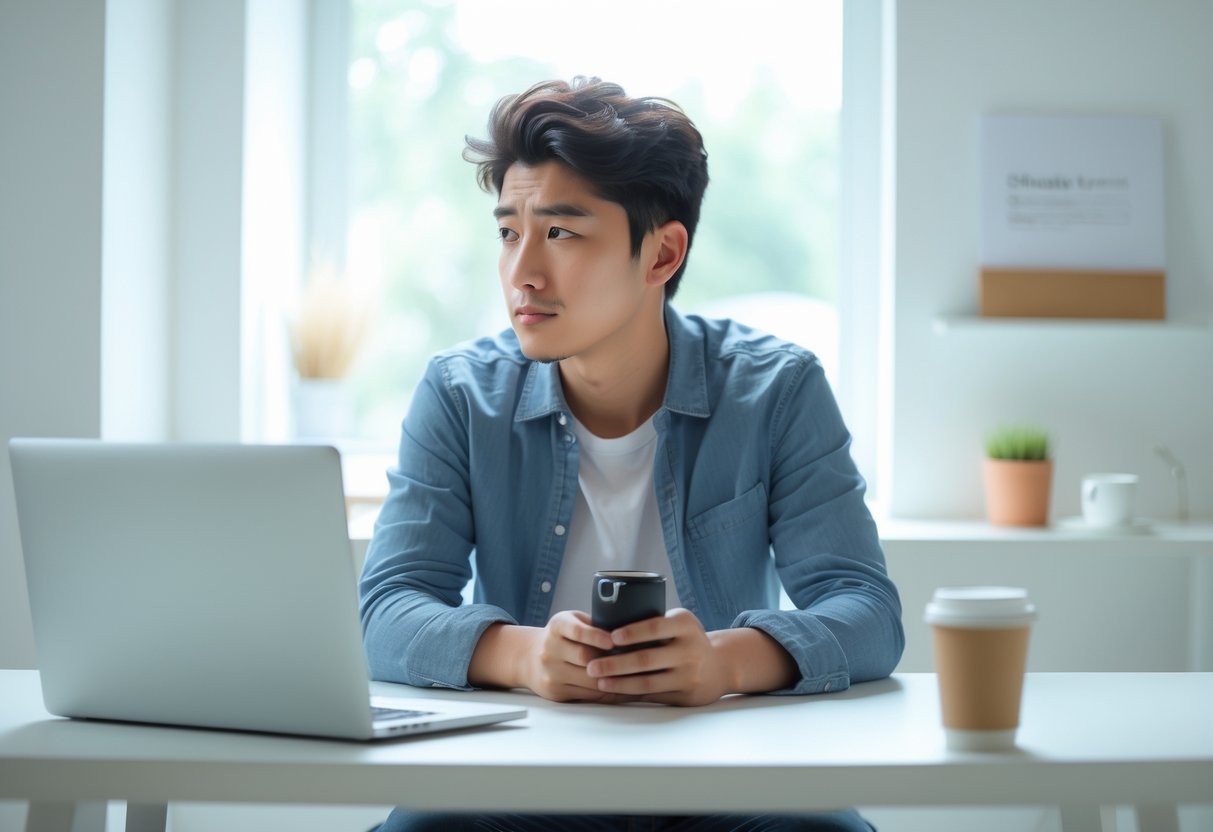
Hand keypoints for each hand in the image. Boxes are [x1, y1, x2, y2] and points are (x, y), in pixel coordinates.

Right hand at [513, 611, 629, 703]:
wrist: (529, 657)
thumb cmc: (562, 637)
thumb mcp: (573, 621)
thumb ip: (595, 624)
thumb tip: (629, 632)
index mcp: (557, 626)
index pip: (577, 631)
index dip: (597, 636)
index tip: (614, 640)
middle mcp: (550, 649)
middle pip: (585, 658)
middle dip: (611, 660)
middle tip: (634, 659)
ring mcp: (551, 672)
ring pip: (588, 680)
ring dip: (613, 678)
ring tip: (633, 675)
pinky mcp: (555, 691)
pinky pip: (587, 694)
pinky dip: (607, 691)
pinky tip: (621, 687)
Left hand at [584, 608, 734, 706]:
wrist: (721, 665)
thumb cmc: (687, 639)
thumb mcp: (679, 623)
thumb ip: (654, 623)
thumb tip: (608, 627)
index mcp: (685, 624)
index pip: (655, 627)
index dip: (631, 633)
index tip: (610, 637)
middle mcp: (690, 650)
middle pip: (646, 659)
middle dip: (615, 663)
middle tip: (592, 665)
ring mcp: (690, 675)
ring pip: (647, 682)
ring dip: (619, 682)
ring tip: (599, 680)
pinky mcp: (687, 695)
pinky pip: (654, 695)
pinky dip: (632, 693)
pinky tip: (616, 691)